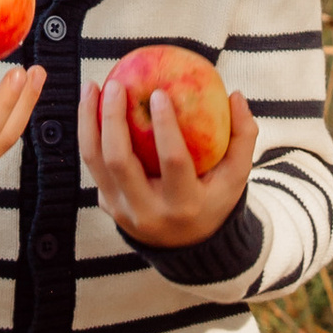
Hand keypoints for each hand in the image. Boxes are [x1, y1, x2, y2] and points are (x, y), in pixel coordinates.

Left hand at [79, 68, 256, 250]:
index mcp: (184, 205)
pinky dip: (89, 132)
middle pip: (119, 161)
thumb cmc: (213, 199)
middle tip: (116, 84)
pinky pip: (93, 164)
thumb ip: (243, 136)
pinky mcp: (107, 205)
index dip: (165, 127)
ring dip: (88, 121)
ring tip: (92, 87)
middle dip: (112, 119)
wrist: (186, 247)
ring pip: (95, 161)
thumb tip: (235, 95)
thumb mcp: (236, 176)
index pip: (172, 162)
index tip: (159, 93)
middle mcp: (147, 211)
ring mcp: (121, 211)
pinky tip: (91, 105)